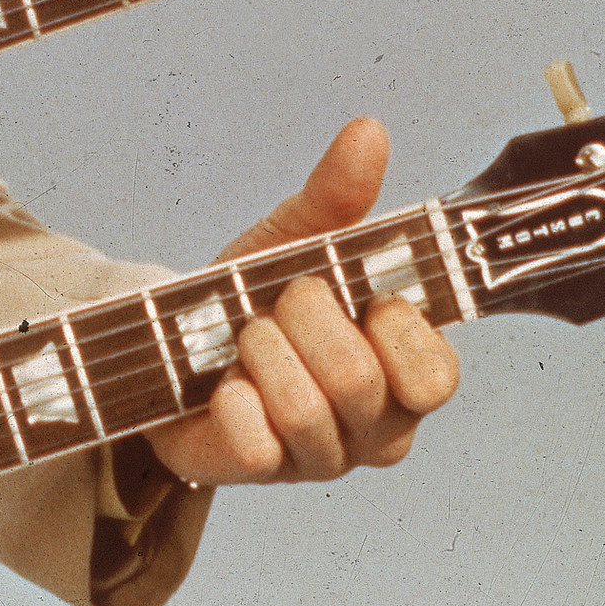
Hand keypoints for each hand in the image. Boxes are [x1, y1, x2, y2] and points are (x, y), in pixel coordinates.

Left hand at [142, 117, 459, 487]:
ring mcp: (324, 457)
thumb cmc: (253, 297)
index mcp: (407, 370)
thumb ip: (336, 194)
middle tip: (277, 303)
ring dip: (260, 354)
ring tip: (243, 338)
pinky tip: (221, 385)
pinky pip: (257, 444)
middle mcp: (379, 426)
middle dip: (303, 320)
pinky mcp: (263, 473)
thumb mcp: (294, 239)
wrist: (168, 345)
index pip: (436, 373)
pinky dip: (230, 400)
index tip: (354, 292)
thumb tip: (368, 132)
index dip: (391, 326)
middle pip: (360, 381)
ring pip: (307, 410)